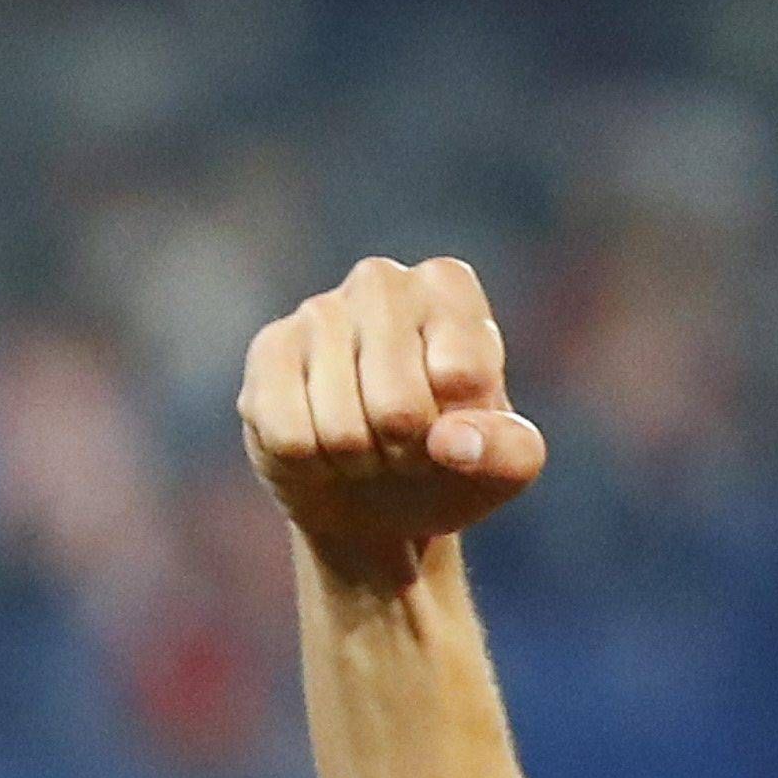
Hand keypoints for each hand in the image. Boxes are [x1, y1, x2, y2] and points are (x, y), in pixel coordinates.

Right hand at [238, 256, 546, 576]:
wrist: (381, 496)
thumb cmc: (454, 463)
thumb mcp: (506, 466)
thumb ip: (509, 452)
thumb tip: (451, 442)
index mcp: (449, 288)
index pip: (462, 375)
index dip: (462, 428)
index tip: (457, 423)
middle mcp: (381, 281)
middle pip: (398, 407)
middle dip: (407, 451)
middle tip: (408, 444)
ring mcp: (317, 311)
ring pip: (342, 429)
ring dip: (360, 462)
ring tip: (368, 445)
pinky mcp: (267, 353)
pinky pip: (290, 437)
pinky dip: (313, 465)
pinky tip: (322, 446)